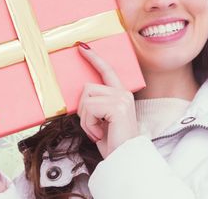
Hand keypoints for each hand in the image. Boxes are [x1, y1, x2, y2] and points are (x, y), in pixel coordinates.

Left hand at [76, 42, 138, 158]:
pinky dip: (88, 125)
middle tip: (94, 126)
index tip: (82, 46)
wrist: (125, 160)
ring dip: (86, 119)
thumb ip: (97, 103)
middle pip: (87, 88)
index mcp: (121, 93)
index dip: (93, 58)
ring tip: (98, 131)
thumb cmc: (113, 141)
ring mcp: (121, 98)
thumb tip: (82, 94)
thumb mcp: (102, 118)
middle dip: (83, 109)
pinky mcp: (117, 106)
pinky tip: (100, 133)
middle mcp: (123, 93)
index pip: (106, 70)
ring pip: (86, 99)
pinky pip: (89, 109)